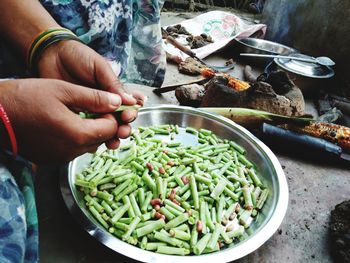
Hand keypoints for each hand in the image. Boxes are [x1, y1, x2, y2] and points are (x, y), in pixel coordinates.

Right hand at [0, 79, 129, 163]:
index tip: (104, 104)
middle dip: (102, 123)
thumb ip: (94, 98)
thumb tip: (117, 102)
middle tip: (92, 107)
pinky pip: (73, 150)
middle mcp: (71, 152)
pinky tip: (64, 124)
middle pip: (101, 139)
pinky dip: (75, 138)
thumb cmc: (26, 97)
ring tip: (77, 114)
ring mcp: (60, 158)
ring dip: (89, 131)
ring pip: (88, 145)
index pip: (110, 129)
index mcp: (77, 135)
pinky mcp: (51, 160)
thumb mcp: (63, 90)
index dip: (111, 115)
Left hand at [37, 39, 144, 146]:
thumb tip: (132, 102)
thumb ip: (113, 84)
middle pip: (120, 122)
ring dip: (112, 138)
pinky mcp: (76, 118)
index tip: (128, 115)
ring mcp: (91, 112)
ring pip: (105, 130)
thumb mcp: (99, 67)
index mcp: (114, 91)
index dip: (132, 113)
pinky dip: (93, 140)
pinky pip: (86, 131)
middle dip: (124, 129)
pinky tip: (95, 145)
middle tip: (122, 132)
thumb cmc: (78, 57)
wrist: (52, 55)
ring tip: (112, 143)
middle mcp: (105, 103)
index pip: (129, 106)